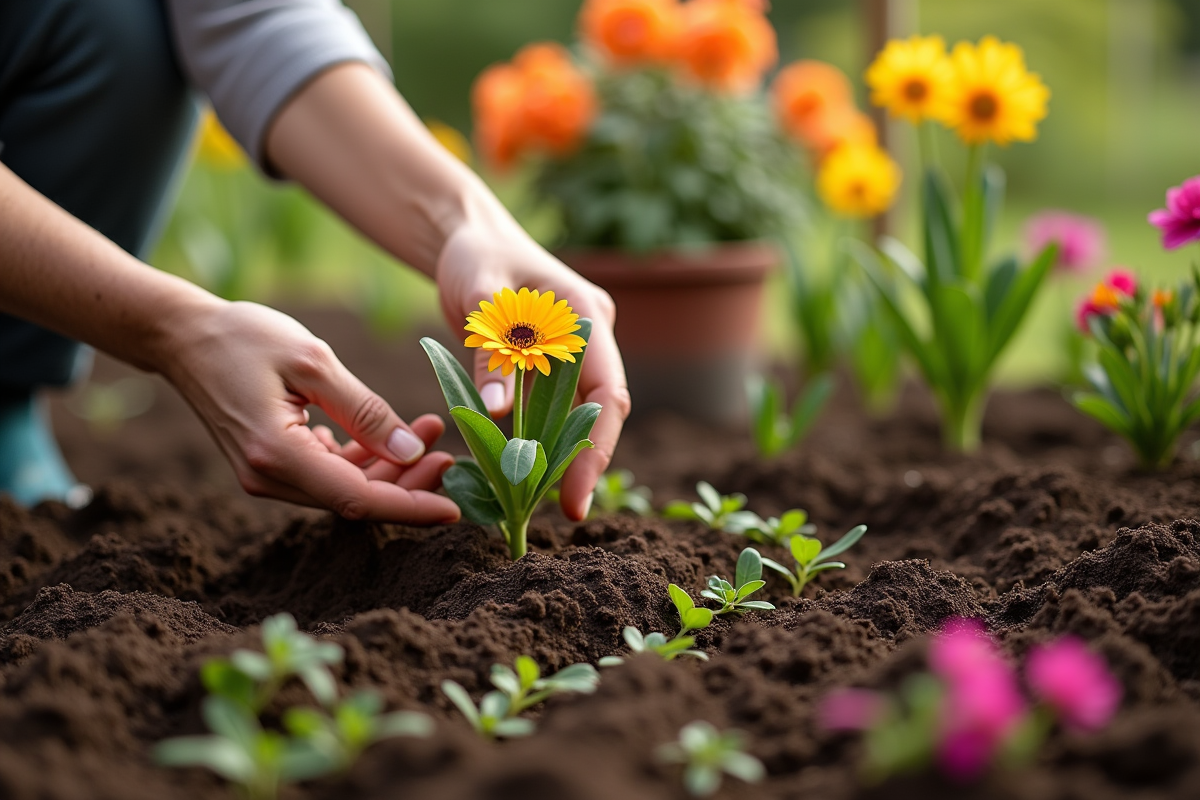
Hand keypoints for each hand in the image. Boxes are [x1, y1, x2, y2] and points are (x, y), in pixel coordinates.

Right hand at [161, 301, 459, 522]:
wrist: (185, 336)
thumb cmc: (246, 337)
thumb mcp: (314, 362)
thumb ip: (364, 411)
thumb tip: (411, 452)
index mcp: (276, 454)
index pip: (357, 499)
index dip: (410, 507)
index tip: (454, 509)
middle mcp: (268, 477)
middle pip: (355, 498)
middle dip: (408, 483)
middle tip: (448, 453)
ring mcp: (267, 474)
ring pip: (345, 488)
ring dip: (390, 467)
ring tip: (430, 431)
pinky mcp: (271, 463)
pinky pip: (328, 473)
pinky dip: (364, 459)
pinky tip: (390, 434)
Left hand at [436, 221, 631, 521]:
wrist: (465, 238)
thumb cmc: (473, 257)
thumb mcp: (478, 298)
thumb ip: (491, 354)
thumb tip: (500, 411)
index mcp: (586, 317)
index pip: (610, 393)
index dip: (598, 447)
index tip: (576, 495)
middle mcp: (590, 338)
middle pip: (602, 411)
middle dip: (586, 461)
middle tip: (565, 512)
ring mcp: (573, 353)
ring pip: (578, 414)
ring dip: (564, 455)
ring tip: (542, 501)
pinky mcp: (550, 365)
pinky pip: (552, 409)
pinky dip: (541, 440)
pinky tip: (524, 472)